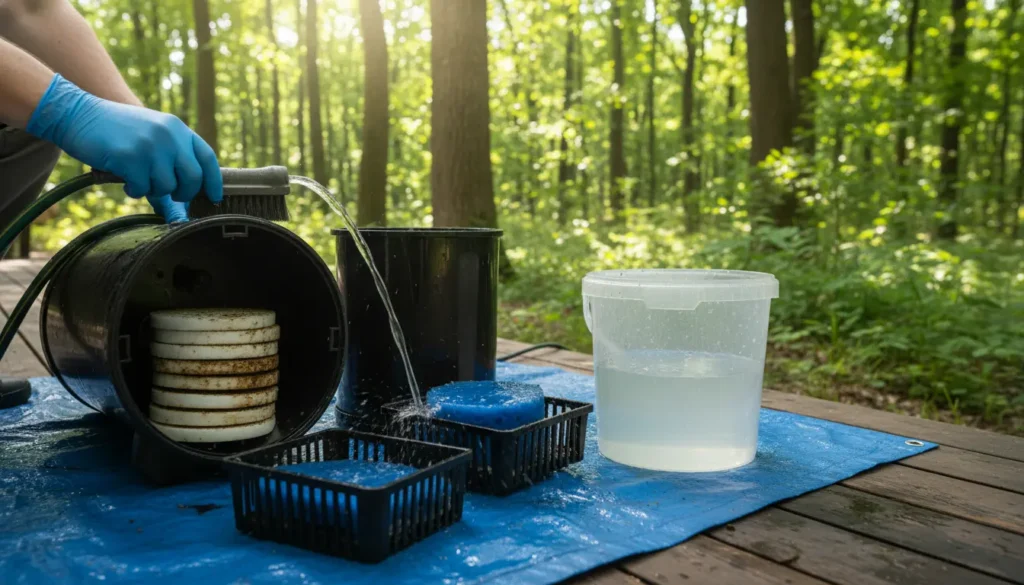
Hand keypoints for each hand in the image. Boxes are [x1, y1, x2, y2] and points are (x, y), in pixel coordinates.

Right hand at [25, 74, 221, 220]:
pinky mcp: (130, 157)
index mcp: (177, 128)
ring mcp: (151, 145)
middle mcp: (169, 135)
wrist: (78, 113)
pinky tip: (124, 178)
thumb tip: (180, 208)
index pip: (207, 158)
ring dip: (152, 190)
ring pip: (167, 186)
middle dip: (183, 193)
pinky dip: (134, 190)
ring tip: (138, 178)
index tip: (214, 198)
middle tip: (170, 194)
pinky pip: (143, 189)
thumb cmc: (116, 131)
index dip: (214, 182)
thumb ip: (170, 164)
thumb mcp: (149, 138)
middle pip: (192, 178)